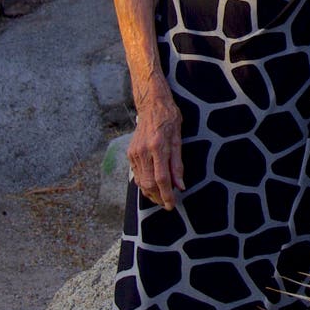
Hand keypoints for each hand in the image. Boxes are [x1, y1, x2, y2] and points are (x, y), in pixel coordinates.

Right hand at [128, 81, 183, 210]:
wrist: (151, 104)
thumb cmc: (169, 119)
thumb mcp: (178, 139)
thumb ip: (177, 165)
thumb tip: (180, 185)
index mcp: (157, 147)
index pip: (161, 179)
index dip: (167, 195)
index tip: (172, 205)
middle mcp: (143, 151)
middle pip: (149, 184)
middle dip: (158, 198)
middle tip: (167, 204)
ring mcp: (134, 153)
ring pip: (141, 182)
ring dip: (150, 193)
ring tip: (161, 198)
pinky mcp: (130, 153)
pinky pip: (136, 174)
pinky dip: (144, 183)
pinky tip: (152, 186)